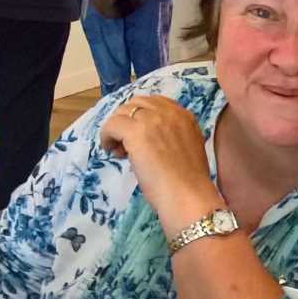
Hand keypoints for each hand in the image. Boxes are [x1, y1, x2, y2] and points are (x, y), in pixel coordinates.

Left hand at [99, 95, 221, 233]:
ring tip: (119, 150)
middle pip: (137, 103)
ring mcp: (152, 120)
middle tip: (126, 142)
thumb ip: (175, 136)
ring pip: (122, 112)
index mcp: (184, 116)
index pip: (156, 103)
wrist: (188, 195)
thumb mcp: (189, 148)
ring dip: (117, 128)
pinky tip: (111, 150)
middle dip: (128, 119)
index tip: (139, 135)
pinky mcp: (135, 132)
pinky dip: (107, 136)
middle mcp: (168, 112)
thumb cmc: (190, 181)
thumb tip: (152, 140)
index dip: (142, 117)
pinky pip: (112, 125)